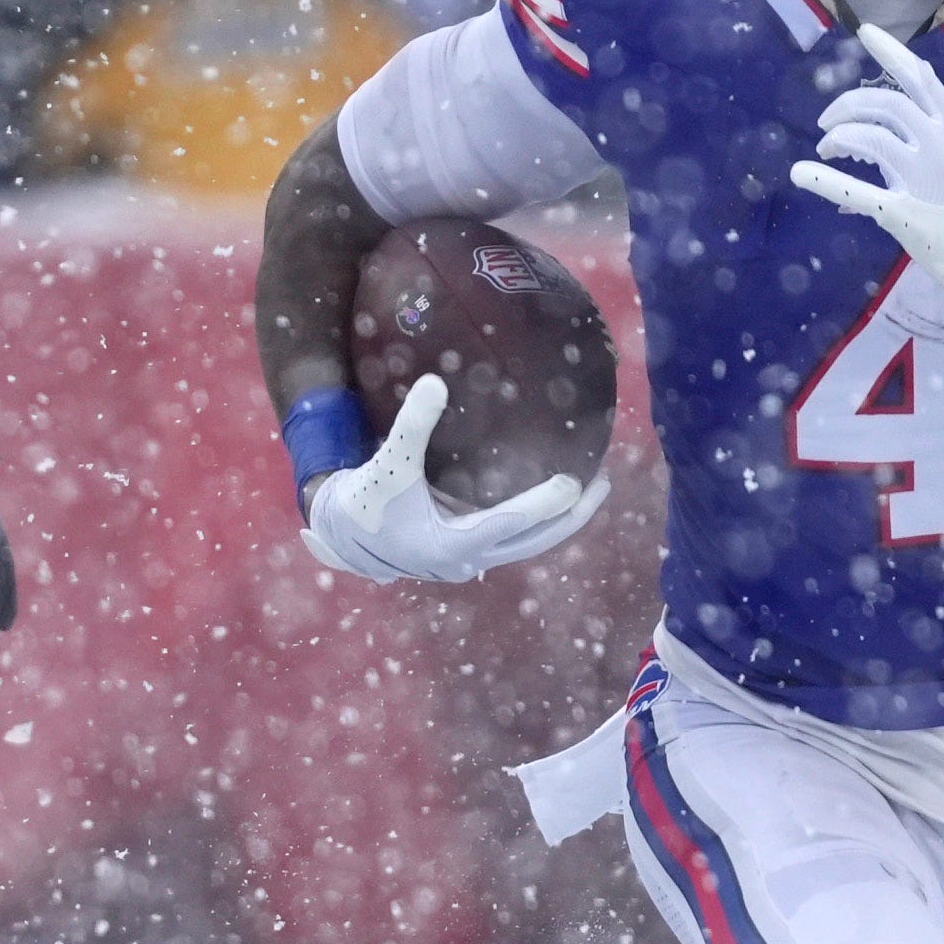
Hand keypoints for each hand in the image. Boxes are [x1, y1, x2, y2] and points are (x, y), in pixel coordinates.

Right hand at [303, 372, 603, 582]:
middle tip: (603, 482)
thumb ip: (413, 424)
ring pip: (527, 545)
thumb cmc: (364, 500)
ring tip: (590, 488)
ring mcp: (469, 562)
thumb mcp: (388, 462)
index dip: (543, 504)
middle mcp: (466, 561)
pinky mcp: (466, 555)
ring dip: (559, 521)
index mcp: (450, 544)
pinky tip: (552, 498)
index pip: (509, 524)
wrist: (341, 535)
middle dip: (571, 515)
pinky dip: (535, 521)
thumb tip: (436, 381)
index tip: (574, 481)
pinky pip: (513, 540)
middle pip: (534, 542)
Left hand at [787, 23, 943, 315]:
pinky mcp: (903, 211)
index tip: (865, 33)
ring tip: (827, 148)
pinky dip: (826, 181)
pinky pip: (858, 191)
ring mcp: (920, 176)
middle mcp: (938, 144)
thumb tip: (911, 143)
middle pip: (885, 104)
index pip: (921, 79)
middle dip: (849, 105)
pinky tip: (802, 173)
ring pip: (868, 137)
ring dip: (840, 137)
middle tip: (827, 121)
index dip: (891, 53)